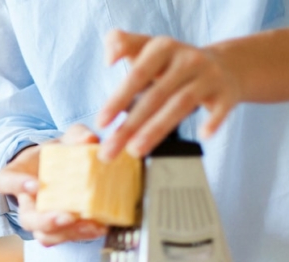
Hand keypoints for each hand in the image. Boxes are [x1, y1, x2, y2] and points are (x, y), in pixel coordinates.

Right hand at [0, 124, 107, 245]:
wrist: (64, 171)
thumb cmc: (58, 154)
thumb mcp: (65, 140)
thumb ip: (76, 136)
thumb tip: (89, 140)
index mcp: (17, 177)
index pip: (4, 182)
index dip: (16, 185)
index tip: (35, 185)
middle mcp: (25, 203)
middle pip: (27, 219)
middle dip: (45, 221)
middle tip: (66, 217)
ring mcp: (41, 221)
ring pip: (45, 236)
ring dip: (68, 233)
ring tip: (92, 226)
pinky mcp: (60, 231)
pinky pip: (65, 238)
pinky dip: (83, 235)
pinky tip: (100, 227)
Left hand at [97, 29, 240, 160]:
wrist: (222, 65)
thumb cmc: (169, 64)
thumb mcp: (145, 47)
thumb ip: (120, 43)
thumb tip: (109, 58)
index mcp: (163, 48)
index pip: (137, 74)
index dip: (118, 99)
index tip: (100, 122)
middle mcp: (187, 59)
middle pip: (155, 96)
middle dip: (130, 126)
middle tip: (110, 150)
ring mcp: (209, 76)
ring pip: (181, 104)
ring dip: (157, 129)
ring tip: (135, 151)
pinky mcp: (227, 93)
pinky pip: (221, 108)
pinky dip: (213, 121)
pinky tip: (202, 135)